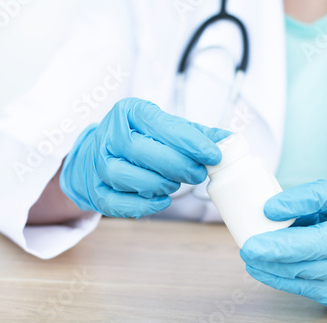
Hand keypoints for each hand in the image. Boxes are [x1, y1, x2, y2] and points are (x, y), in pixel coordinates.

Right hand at [60, 98, 229, 217]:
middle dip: (177, 165)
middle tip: (198, 173)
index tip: (213, 155)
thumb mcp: (167, 128)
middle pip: (142, 151)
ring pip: (127, 177)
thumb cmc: (140, 139)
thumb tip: (231, 140)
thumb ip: (197, 134)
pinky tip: (163, 201)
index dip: (190, 142)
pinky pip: (117, 203)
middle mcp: (109, 135)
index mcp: (129, 112)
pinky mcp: (96, 191)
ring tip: (175, 183)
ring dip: (160, 184)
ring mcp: (98, 164)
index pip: (161, 125)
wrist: (99, 154)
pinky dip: (143, 205)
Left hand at [240, 180, 326, 310]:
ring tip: (250, 256)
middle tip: (248, 247)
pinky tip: (260, 269)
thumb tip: (271, 209)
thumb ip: (309, 196)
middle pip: (310, 258)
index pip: (320, 233)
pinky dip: (278, 280)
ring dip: (272, 267)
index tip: (265, 214)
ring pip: (304, 276)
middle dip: (276, 253)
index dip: (291, 229)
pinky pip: (304, 290)